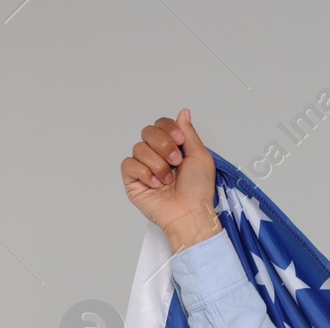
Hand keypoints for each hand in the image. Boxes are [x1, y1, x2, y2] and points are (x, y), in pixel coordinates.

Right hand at [120, 107, 221, 253]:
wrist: (190, 213)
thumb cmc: (198, 190)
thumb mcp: (201, 157)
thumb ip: (189, 133)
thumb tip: (183, 112)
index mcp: (172, 148)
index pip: (160, 125)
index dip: (168, 128)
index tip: (180, 140)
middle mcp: (156, 155)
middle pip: (148, 132)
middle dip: (164, 146)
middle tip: (177, 163)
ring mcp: (143, 167)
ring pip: (139, 148)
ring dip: (158, 165)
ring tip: (169, 180)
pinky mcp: (132, 180)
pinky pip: (129, 164)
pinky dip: (144, 173)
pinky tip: (155, 184)